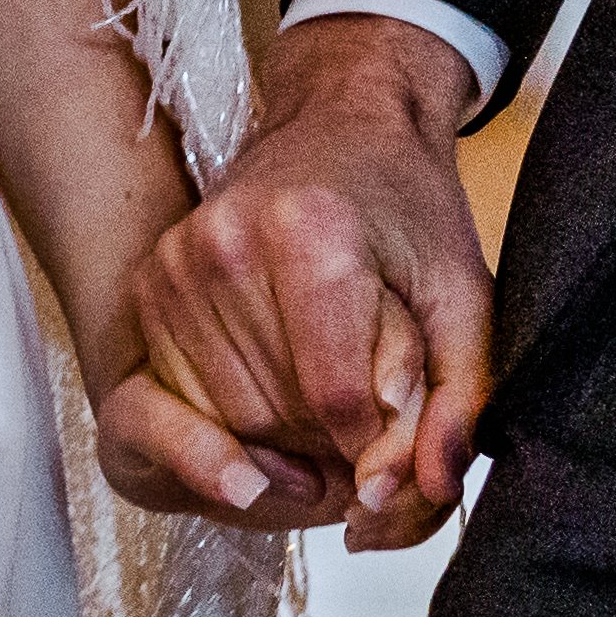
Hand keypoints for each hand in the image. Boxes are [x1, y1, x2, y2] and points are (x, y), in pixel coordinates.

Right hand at [99, 11, 494, 545]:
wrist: (341, 126)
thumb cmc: (407, 213)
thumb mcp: (465, 301)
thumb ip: (458, 401)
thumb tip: (418, 490)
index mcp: (311, 232)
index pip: (337, 397)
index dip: (377, 446)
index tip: (399, 440)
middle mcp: (227, 241)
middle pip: (278, 415)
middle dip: (333, 444)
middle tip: (371, 412)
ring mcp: (177, 262)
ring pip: (230, 419)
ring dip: (287, 438)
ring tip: (331, 395)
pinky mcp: (150, 283)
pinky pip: (189, 399)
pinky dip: (241, 419)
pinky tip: (284, 383)